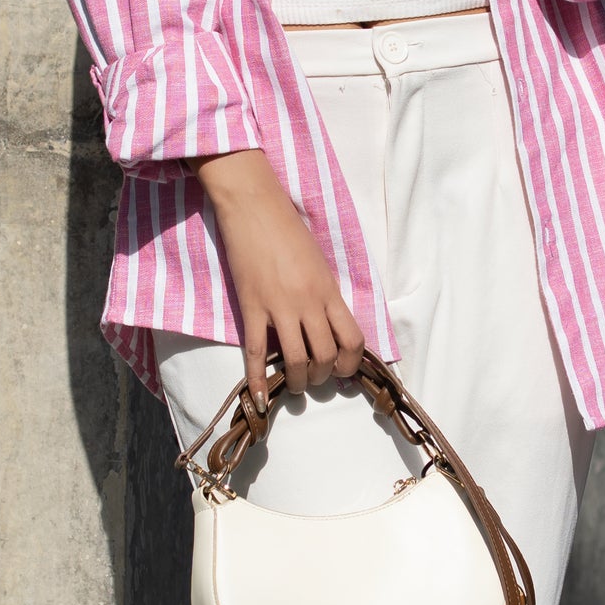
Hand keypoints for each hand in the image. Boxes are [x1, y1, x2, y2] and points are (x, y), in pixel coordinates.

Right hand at [193, 149, 364, 408]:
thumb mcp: (319, 261)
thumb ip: (324, 293)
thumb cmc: (288, 228)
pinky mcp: (252, 308)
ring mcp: (280, 307)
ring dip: (298, 382)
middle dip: (324, 376)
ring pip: (296, 361)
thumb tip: (328, 324)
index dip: (352, 363)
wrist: (255, 207)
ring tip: (295, 386)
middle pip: (326, 355)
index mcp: (329, 290)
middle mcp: (309, 303)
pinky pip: (256, 352)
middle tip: (316, 378)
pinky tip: (258, 397)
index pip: (352, 339)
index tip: (344, 370)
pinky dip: (257, 380)